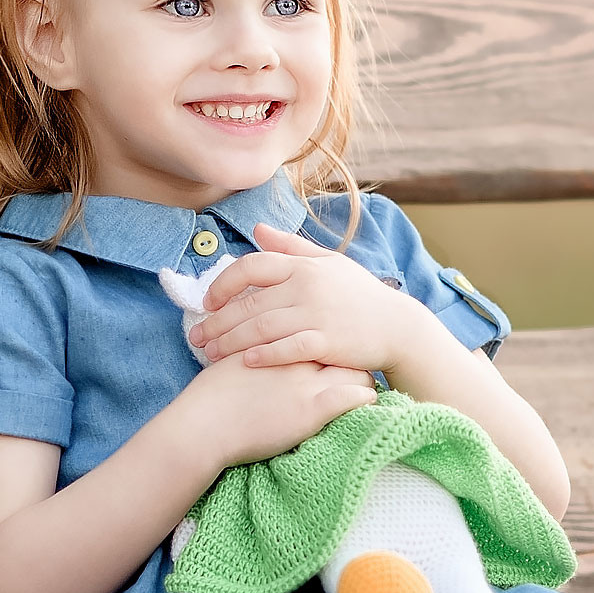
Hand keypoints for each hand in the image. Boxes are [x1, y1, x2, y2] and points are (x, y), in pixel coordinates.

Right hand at [176, 351, 377, 466]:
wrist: (205, 425)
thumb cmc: (212, 395)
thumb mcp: (234, 359)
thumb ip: (254, 347)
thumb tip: (261, 345)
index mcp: (281, 343)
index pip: (320, 328)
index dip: (333, 335)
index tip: (338, 344)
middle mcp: (299, 357)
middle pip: (343, 346)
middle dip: (354, 353)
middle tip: (360, 359)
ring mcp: (309, 382)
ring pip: (356, 370)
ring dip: (363, 376)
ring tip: (365, 382)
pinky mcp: (314, 409)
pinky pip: (355, 397)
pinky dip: (364, 398)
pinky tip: (368, 402)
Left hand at [187, 222, 429, 373]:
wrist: (397, 327)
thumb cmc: (360, 295)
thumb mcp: (330, 263)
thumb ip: (291, 247)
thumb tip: (258, 229)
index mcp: (303, 266)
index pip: (250, 266)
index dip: (223, 284)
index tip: (208, 302)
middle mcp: (306, 287)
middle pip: (248, 304)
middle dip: (217, 323)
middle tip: (196, 338)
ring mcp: (317, 315)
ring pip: (261, 328)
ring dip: (231, 343)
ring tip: (211, 355)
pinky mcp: (328, 343)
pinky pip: (287, 349)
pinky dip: (264, 356)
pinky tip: (246, 363)